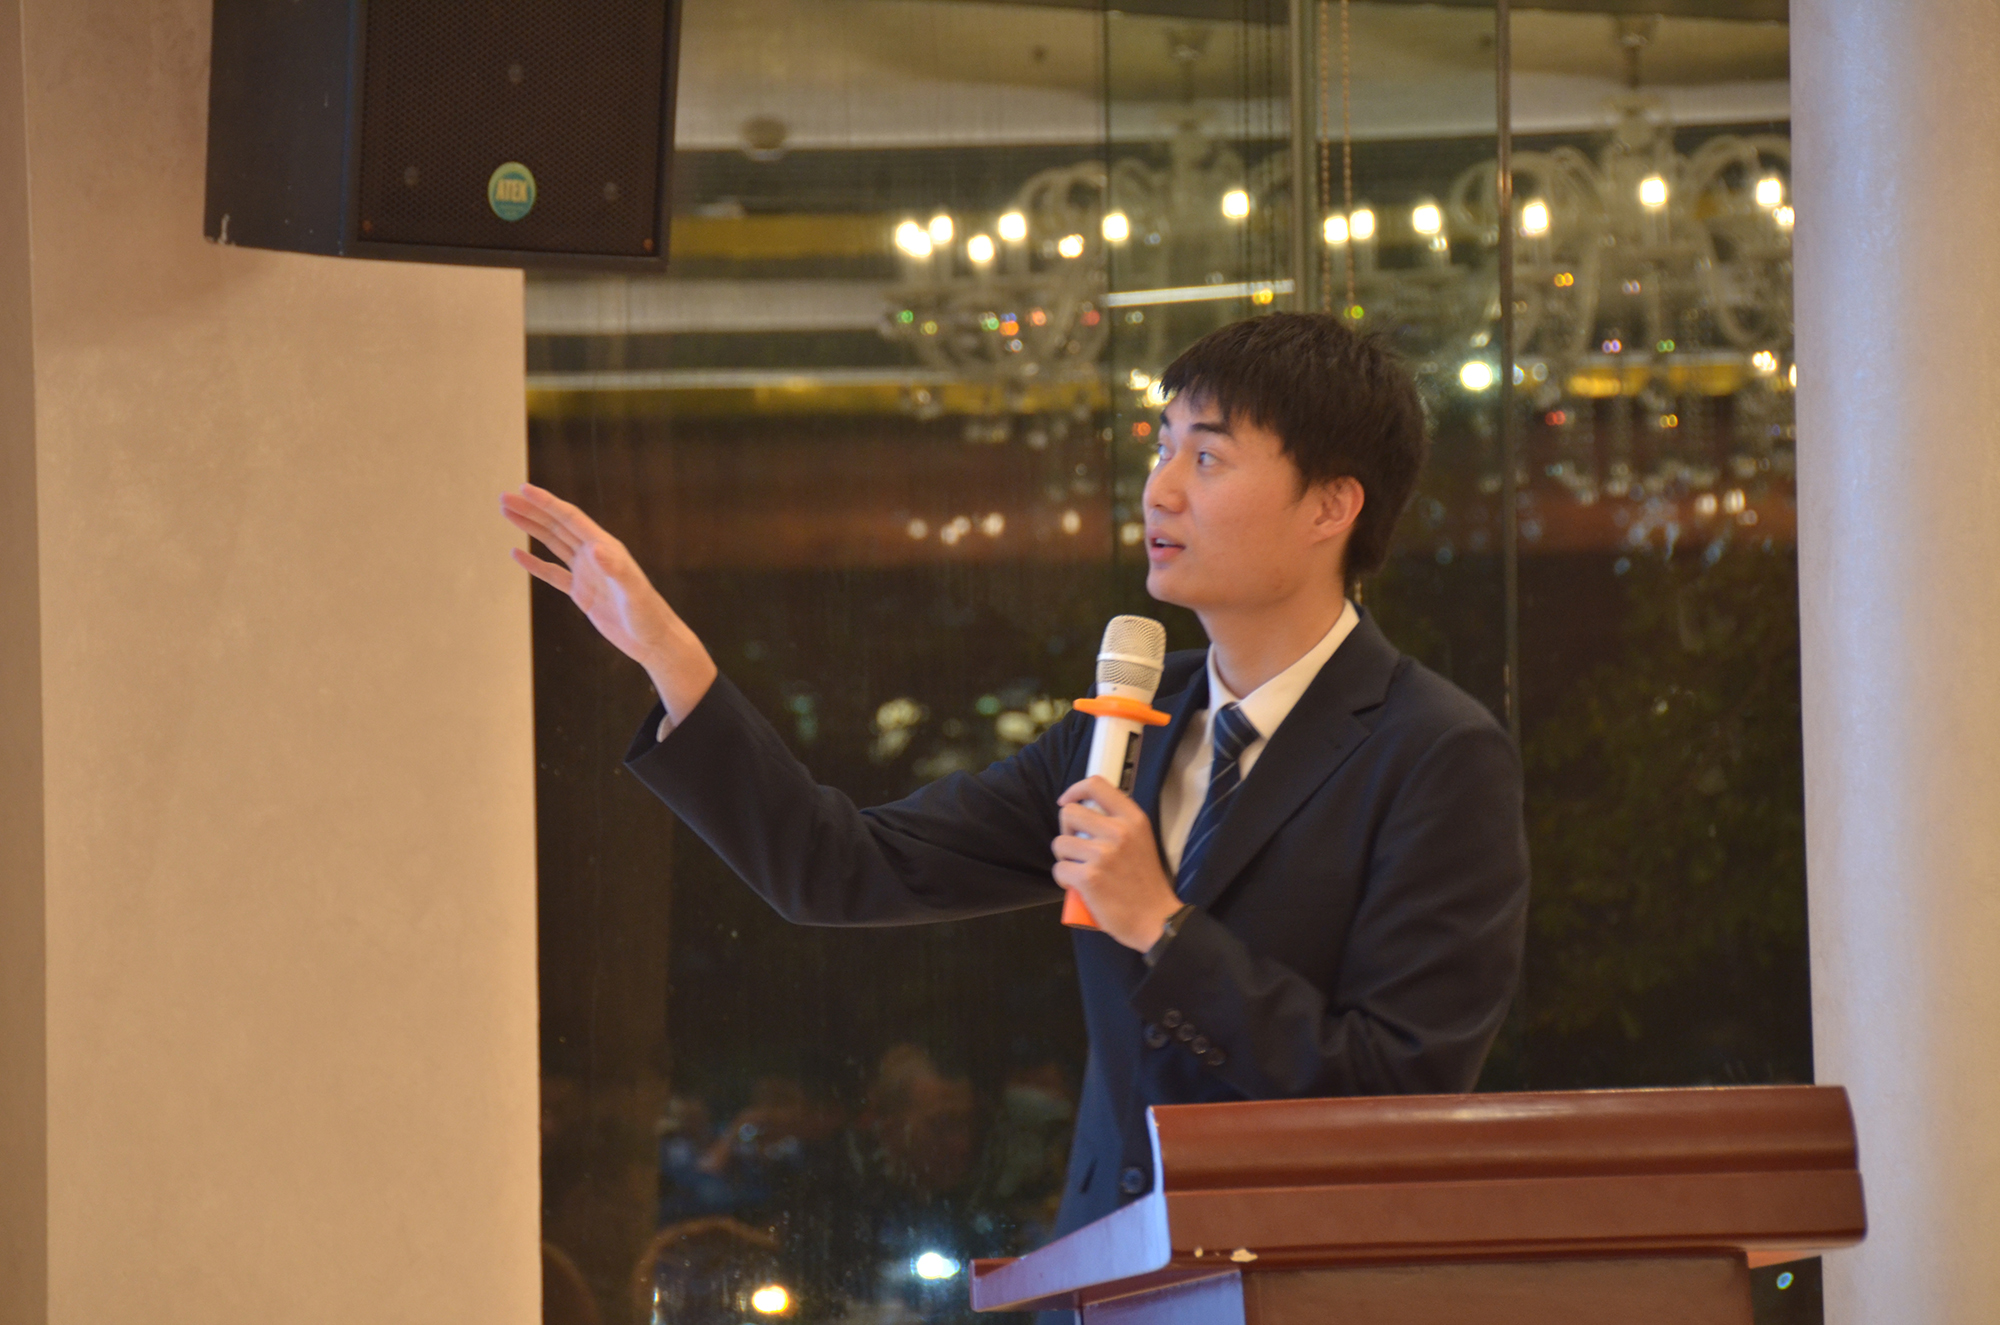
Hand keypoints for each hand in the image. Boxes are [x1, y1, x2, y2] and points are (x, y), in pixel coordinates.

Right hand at [499, 484, 716, 722]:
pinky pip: (553, 573)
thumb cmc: (648, 617)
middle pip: (557, 525)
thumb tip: (596, 548)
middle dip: (531, 510)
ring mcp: (587, 573)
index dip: (547, 503)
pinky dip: (535, 563)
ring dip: (531, 528)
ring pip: (553, 543)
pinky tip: (517, 553)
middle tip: (504, 497)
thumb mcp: (632, 593)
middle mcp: (595, 555)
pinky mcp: (582, 592)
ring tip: (508, 513)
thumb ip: (616, 569)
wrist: (653, 640)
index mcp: (606, 548)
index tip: (523, 488)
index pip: (570, 518)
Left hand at [1052, 777, 1183, 951]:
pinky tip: (1078, 887)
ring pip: (1060, 843)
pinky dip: (1064, 880)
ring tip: (1080, 870)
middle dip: (1067, 831)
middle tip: (1078, 848)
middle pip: (1069, 813)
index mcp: (1133, 818)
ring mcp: (1103, 854)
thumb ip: (1118, 823)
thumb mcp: (1141, 840)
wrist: (1156, 919)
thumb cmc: (1145, 883)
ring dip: (1064, 858)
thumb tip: (1085, 813)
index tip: (1067, 802)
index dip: (1075, 791)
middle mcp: (1119, 832)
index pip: (1096, 784)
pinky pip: (1059, 869)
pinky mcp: (1089, 877)